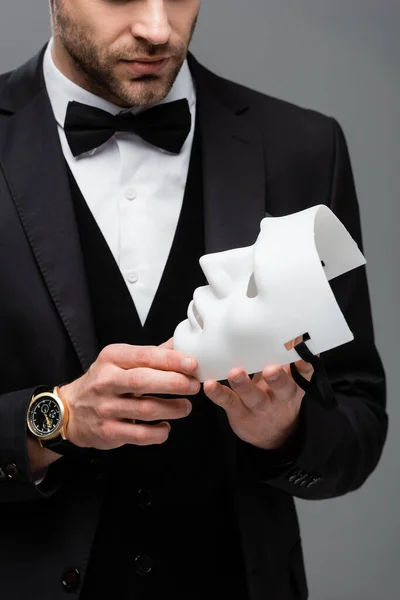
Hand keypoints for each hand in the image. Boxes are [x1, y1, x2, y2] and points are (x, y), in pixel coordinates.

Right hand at [59, 342, 199, 449]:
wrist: (69, 410)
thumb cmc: (102, 382)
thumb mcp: (119, 360)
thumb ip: (150, 354)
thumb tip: (182, 345)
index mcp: (112, 359)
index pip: (145, 356)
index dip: (171, 360)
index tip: (192, 363)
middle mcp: (106, 381)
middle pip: (144, 381)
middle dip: (175, 383)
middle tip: (194, 386)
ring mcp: (105, 408)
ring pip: (146, 409)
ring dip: (173, 408)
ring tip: (186, 407)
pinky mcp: (108, 432)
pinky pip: (140, 434)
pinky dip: (159, 433)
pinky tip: (166, 427)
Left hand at [203, 357, 313, 450]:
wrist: (271, 434)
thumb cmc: (277, 396)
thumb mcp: (289, 380)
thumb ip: (287, 359)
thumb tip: (288, 332)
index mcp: (294, 385)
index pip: (304, 374)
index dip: (305, 364)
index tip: (304, 352)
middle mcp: (280, 397)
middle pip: (283, 388)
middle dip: (278, 378)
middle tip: (271, 369)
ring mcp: (259, 406)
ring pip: (254, 397)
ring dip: (244, 385)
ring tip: (235, 373)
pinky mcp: (239, 412)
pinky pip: (228, 402)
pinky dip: (218, 394)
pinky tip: (210, 385)